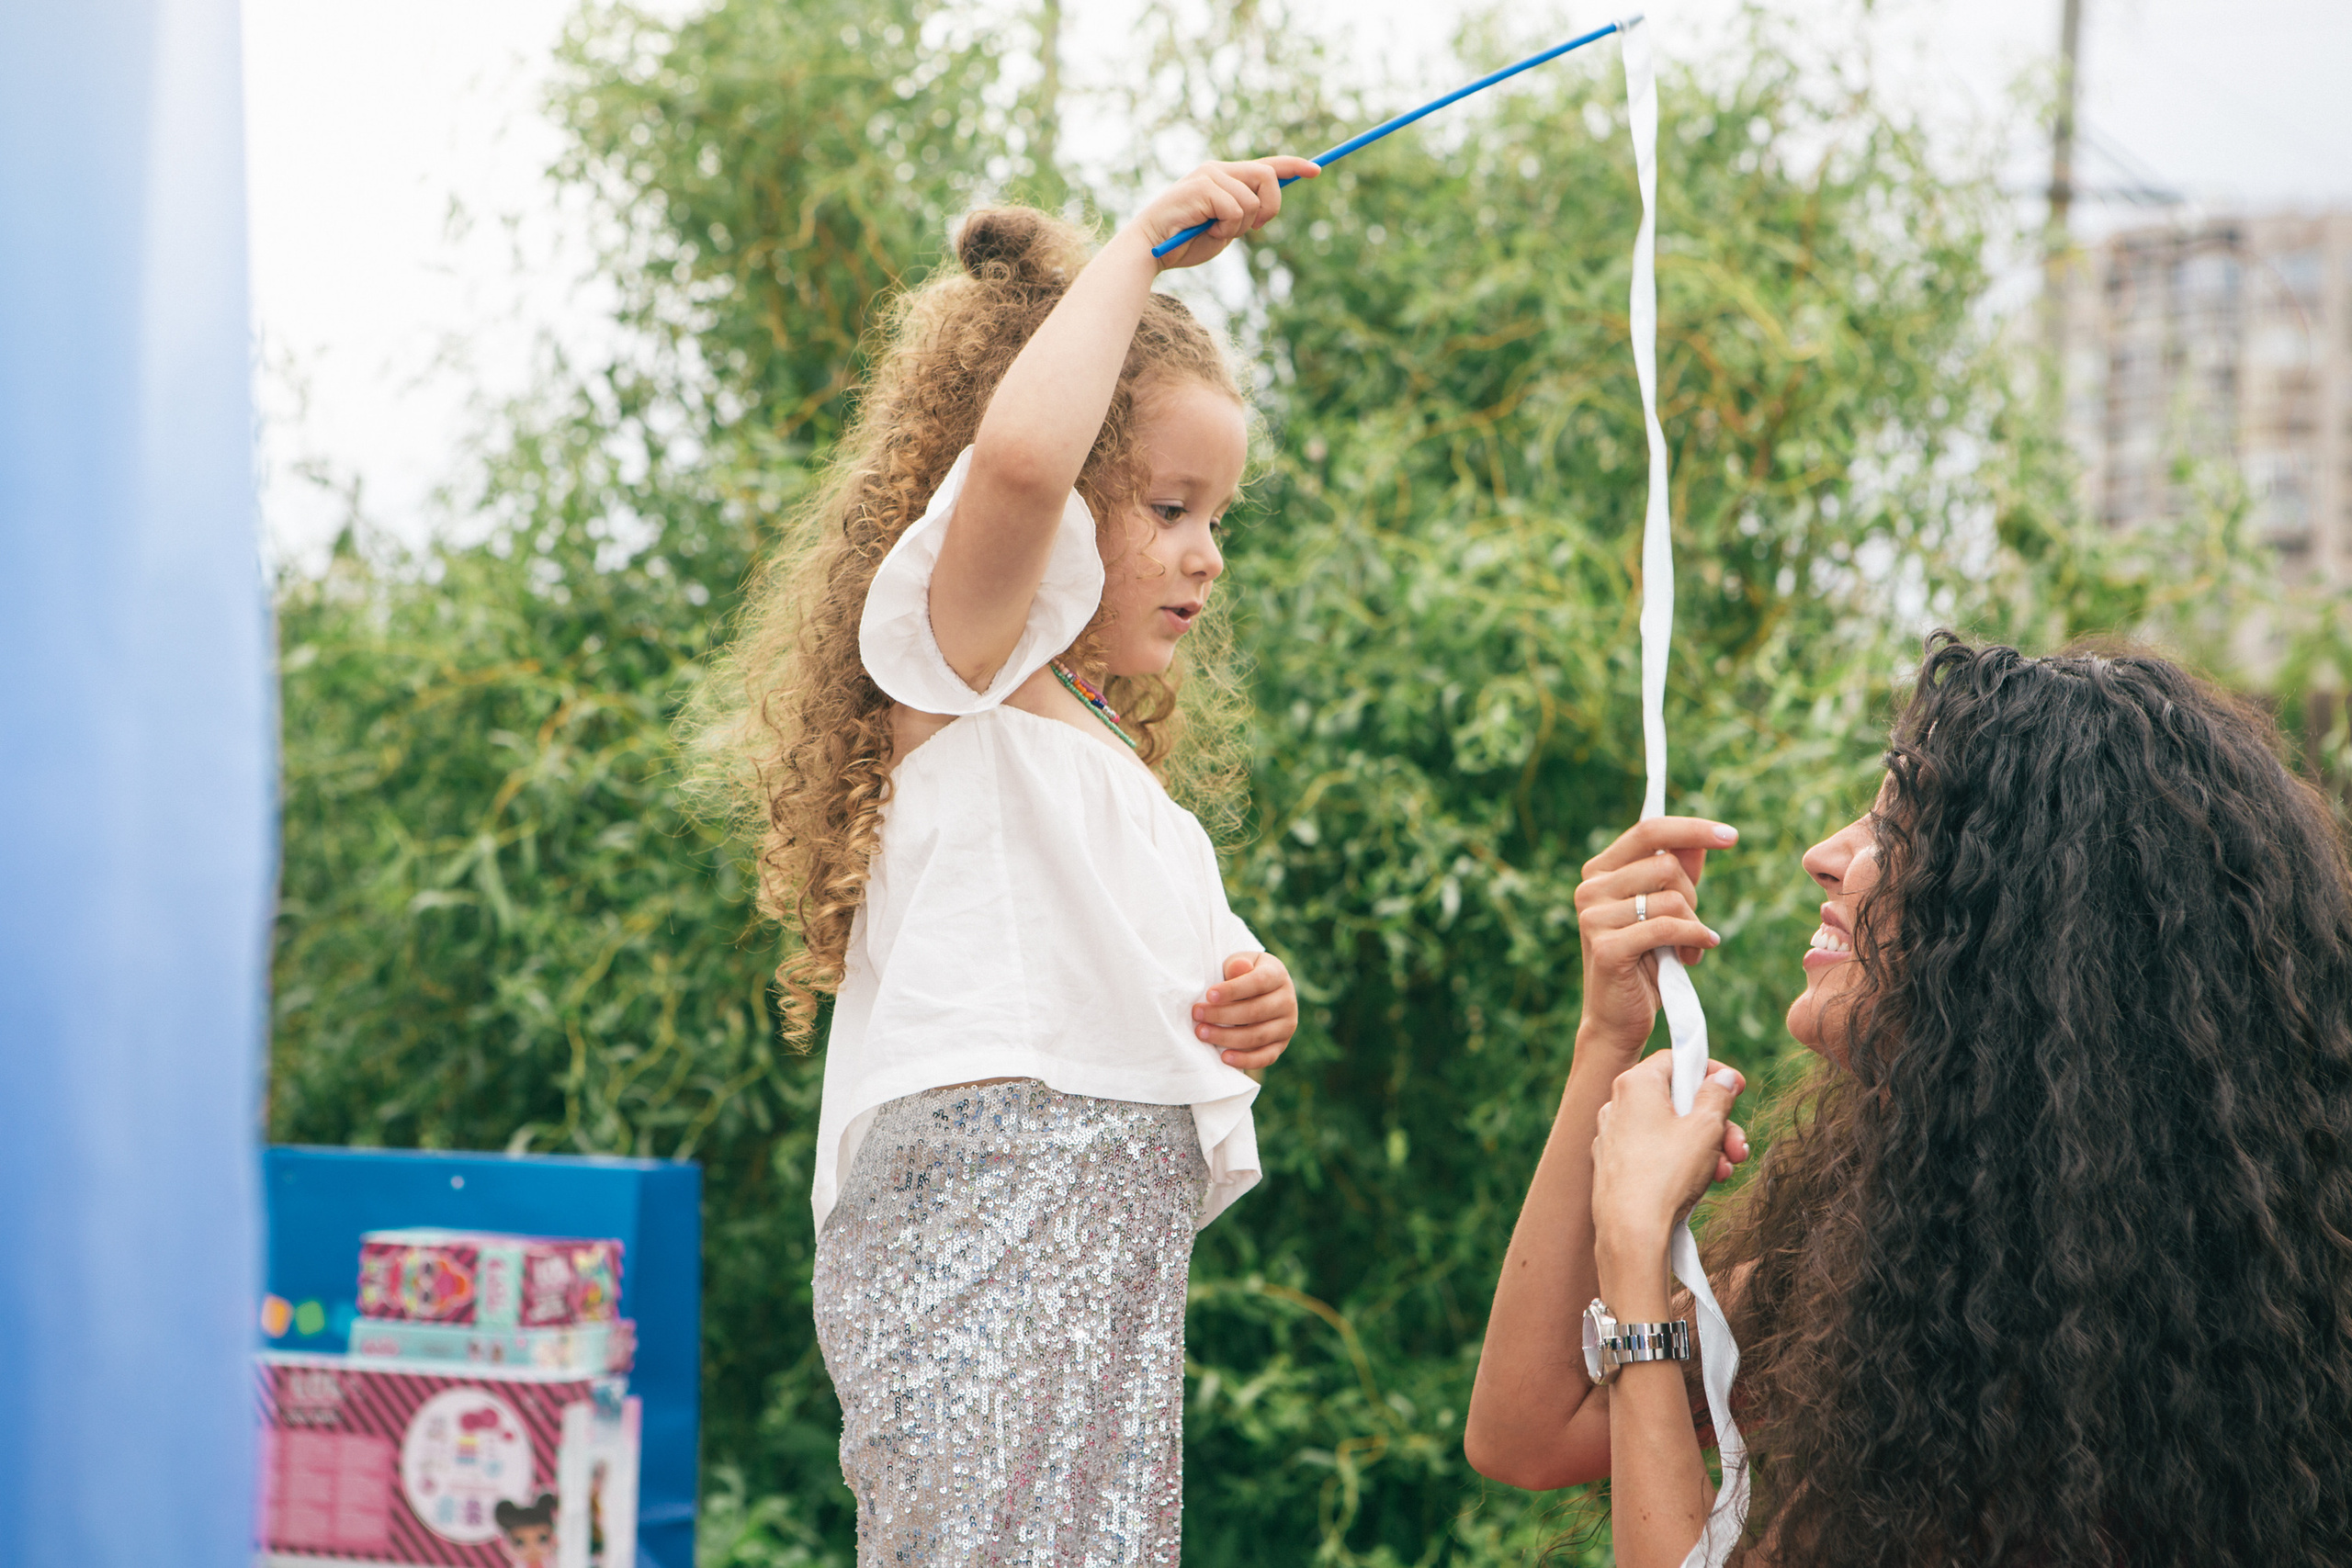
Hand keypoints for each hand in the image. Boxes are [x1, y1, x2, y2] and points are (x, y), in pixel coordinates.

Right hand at [1131, 157, 1321, 268]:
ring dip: (1241, 226)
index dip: (1293, 166)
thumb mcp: (1225, 227)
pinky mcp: (1201, 186)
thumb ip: (1245, 213)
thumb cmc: (1186, 242)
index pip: (1266, 164)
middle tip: (1256, 230)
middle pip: (1268, 175)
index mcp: (1225, 177)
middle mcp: (1218, 169)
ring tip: (1216, 231)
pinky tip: (1205, 230)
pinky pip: (1236, 210)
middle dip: (1272, 206)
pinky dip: (1226, 228)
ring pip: (1252, 200)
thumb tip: (1269, 205)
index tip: (1316, 170)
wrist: (1150, 249)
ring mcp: (1209, 175)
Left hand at [1193, 951, 1297, 1069]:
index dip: (1233, 990)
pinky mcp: (1281, 1045)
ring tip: (1202, 1033)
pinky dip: (1245, 1060)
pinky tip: (1224, 1058)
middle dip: (1222, 1015)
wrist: (1262, 989)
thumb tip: (1239, 967)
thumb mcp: (1240, 962)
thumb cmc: (1243, 973)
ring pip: (1257, 1036)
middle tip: (1197, 1015)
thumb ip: (1237, 965)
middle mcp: (1287, 1001)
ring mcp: (1286, 1025)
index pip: (1258, 983)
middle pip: (1255, 1011)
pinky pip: (1265, 1057)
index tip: (1208, 995)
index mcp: (1278, 975)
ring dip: (1227, 1037)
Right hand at [1574, 818, 1734, 1056]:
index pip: (1649, 831)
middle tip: (1692, 926)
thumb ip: (1678, 873)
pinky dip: (1694, 938)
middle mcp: (1590, 888)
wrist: (1618, 1018)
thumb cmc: (1645, 961)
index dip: (1692, 829)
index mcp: (1599, 871)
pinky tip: (1698, 953)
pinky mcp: (1607, 947)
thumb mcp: (1665, 911)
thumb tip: (1702, 839)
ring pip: (1671, 898)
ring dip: (1694, 925)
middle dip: (1692, 896)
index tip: (1732, 836)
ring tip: (1691, 949)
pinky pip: (1668, 927)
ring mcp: (1594, 917)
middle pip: (1666, 865)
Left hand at [1591, 1050, 1748, 1256]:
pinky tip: (1701, 1183)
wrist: (1631, 1231)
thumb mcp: (1705, 1127)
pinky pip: (1654, 1153)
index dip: (1709, 1071)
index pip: (1676, 1059)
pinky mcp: (1614, 1166)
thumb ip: (1717, 1095)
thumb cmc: (1666, 1174)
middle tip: (1739, 1145)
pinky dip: (1680, 1162)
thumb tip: (1723, 1077)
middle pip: (1677, 1100)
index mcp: (1635, 1084)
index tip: (1735, 1087)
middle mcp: (1617, 1105)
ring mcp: (1613, 1136)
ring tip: (1724, 1172)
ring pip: (1669, 1130)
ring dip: (1704, 1147)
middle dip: (1715, 1122)